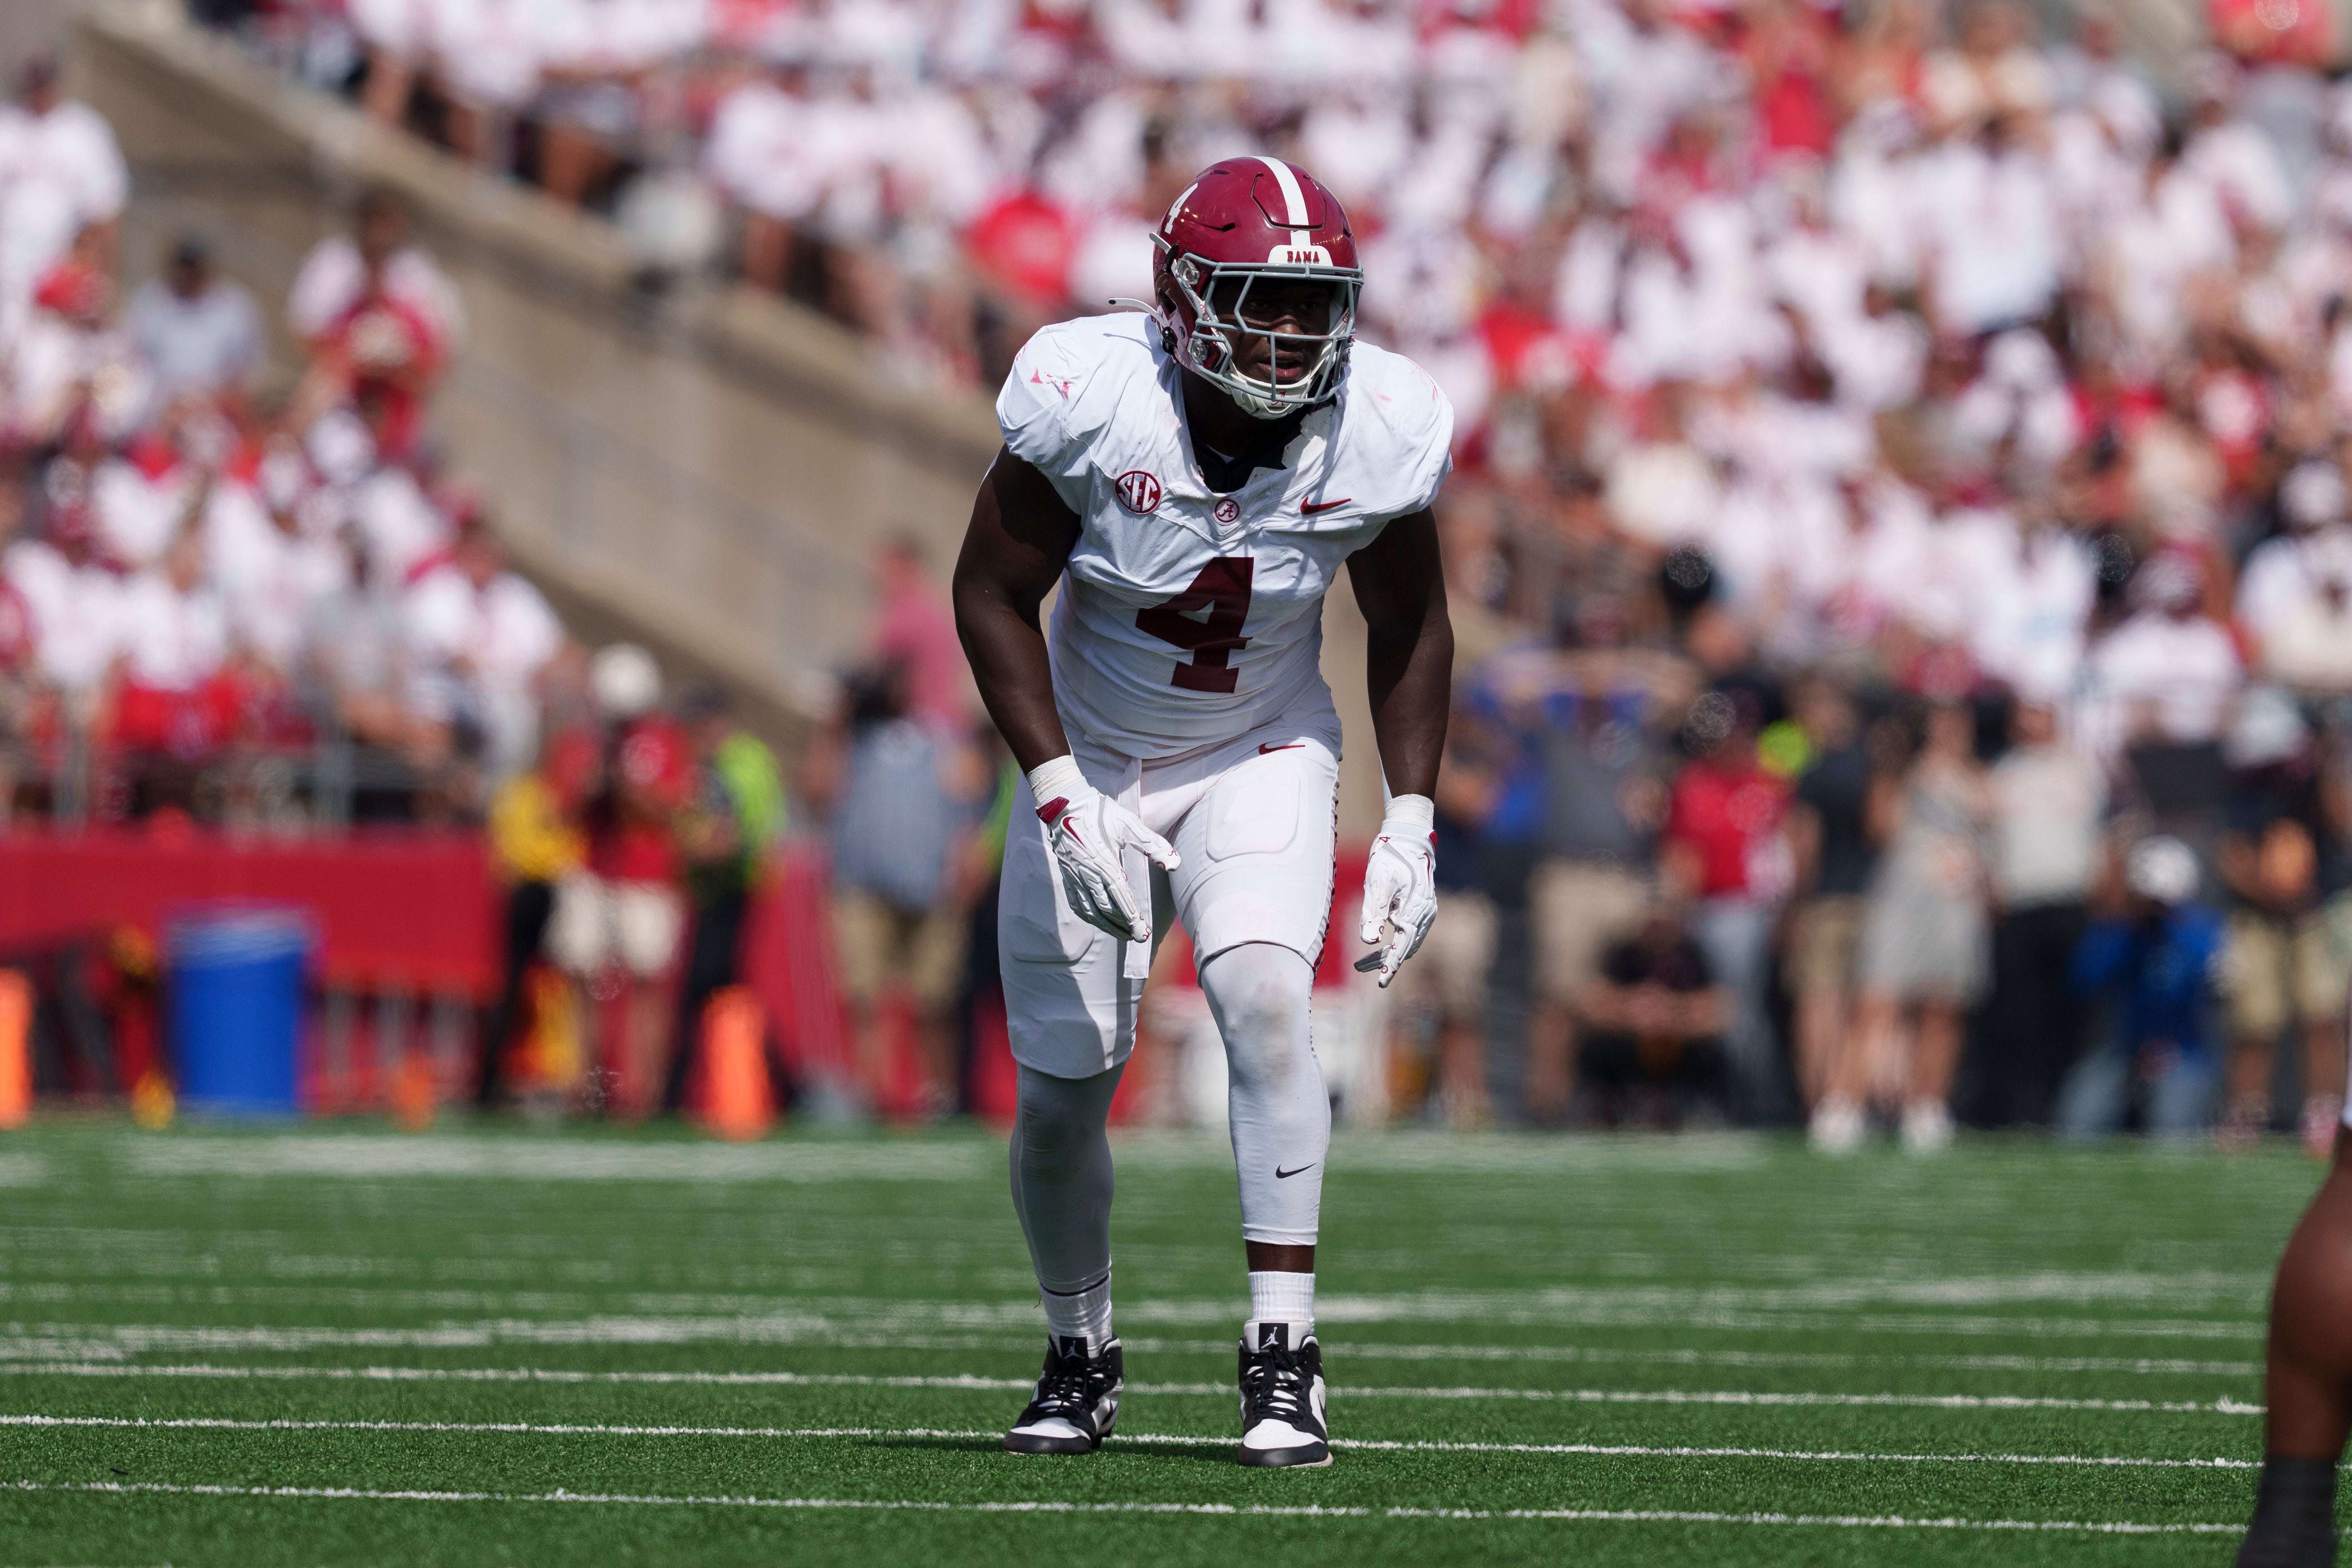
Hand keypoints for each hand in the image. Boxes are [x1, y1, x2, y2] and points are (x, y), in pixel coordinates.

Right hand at [1030, 756, 1178, 941]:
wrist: (1064, 804)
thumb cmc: (1099, 812)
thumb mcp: (1129, 824)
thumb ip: (1152, 844)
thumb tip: (1175, 863)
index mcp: (1103, 861)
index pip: (1119, 896)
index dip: (1131, 916)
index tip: (1143, 931)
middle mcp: (1086, 873)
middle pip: (1105, 909)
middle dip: (1122, 926)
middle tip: (1138, 937)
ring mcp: (1074, 876)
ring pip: (1089, 910)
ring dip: (1106, 926)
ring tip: (1122, 935)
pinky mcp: (1066, 875)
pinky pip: (1075, 903)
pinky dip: (1088, 916)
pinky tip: (1097, 921)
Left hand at [1359, 794, 1437, 987]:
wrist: (1408, 837)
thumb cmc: (1390, 857)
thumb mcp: (1377, 883)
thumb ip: (1374, 913)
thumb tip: (1370, 941)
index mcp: (1416, 909)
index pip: (1404, 945)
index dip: (1392, 965)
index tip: (1381, 983)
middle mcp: (1426, 913)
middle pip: (1406, 947)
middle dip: (1384, 961)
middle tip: (1359, 968)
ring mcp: (1427, 911)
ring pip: (1409, 942)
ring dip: (1388, 953)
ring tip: (1362, 963)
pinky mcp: (1423, 907)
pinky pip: (1411, 933)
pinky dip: (1396, 942)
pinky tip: (1381, 945)